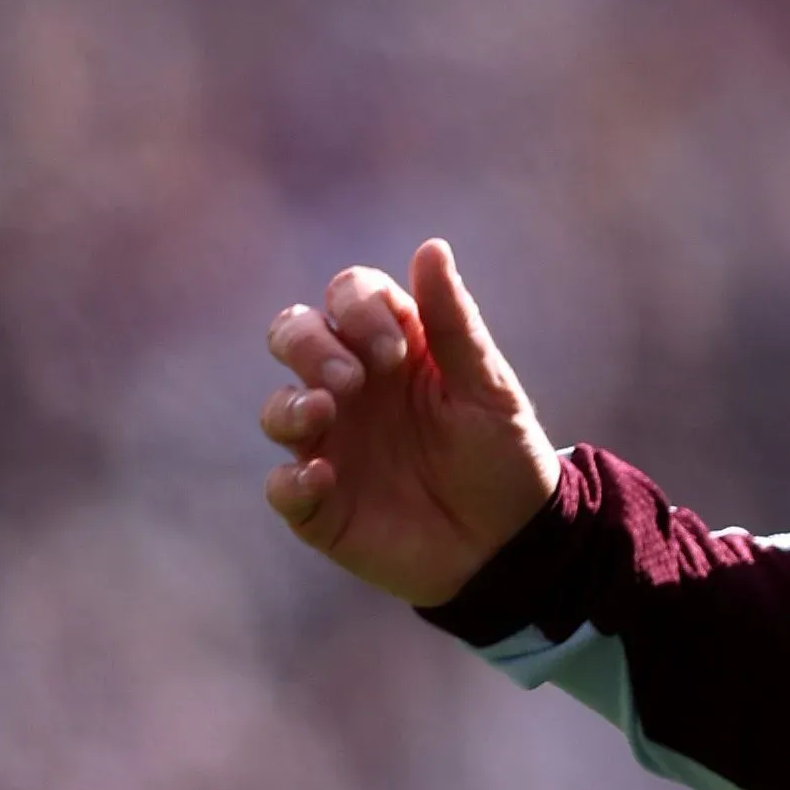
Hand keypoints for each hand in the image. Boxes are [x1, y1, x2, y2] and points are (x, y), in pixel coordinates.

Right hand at [259, 239, 561, 606]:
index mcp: (393, 347)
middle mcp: (351, 388)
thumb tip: (431, 246)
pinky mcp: (321, 503)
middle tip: (349, 378)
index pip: (347, 296)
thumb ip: (454, 322)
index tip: (395, 349)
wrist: (513, 543)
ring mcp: (331, 443)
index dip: (357, 308)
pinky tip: (322, 478)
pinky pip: (282, 486)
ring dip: (290, 405)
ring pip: (277, 408)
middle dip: (307, 344)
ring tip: (324, 413)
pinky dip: (291, 480)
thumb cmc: (503, 453)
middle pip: (294, 336)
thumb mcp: (488, 387)